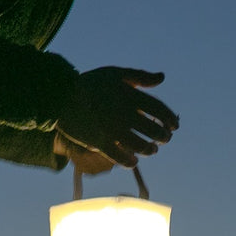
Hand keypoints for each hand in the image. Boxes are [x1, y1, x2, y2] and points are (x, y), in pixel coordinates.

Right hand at [55, 66, 178, 168]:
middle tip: (164, 139)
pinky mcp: (100, 142)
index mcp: (130, 95)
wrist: (61, 96)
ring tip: (151, 150)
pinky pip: (119, 157)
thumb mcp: (116, 74)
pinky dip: (129, 161)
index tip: (174, 125)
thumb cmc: (91, 83)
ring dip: (149, 149)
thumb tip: (162, 78)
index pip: (158, 109)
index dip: (169, 118)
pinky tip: (134, 161)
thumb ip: (140, 77)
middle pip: (152, 129)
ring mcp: (112, 129)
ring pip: (139, 145)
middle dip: (163, 136)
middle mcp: (124, 113)